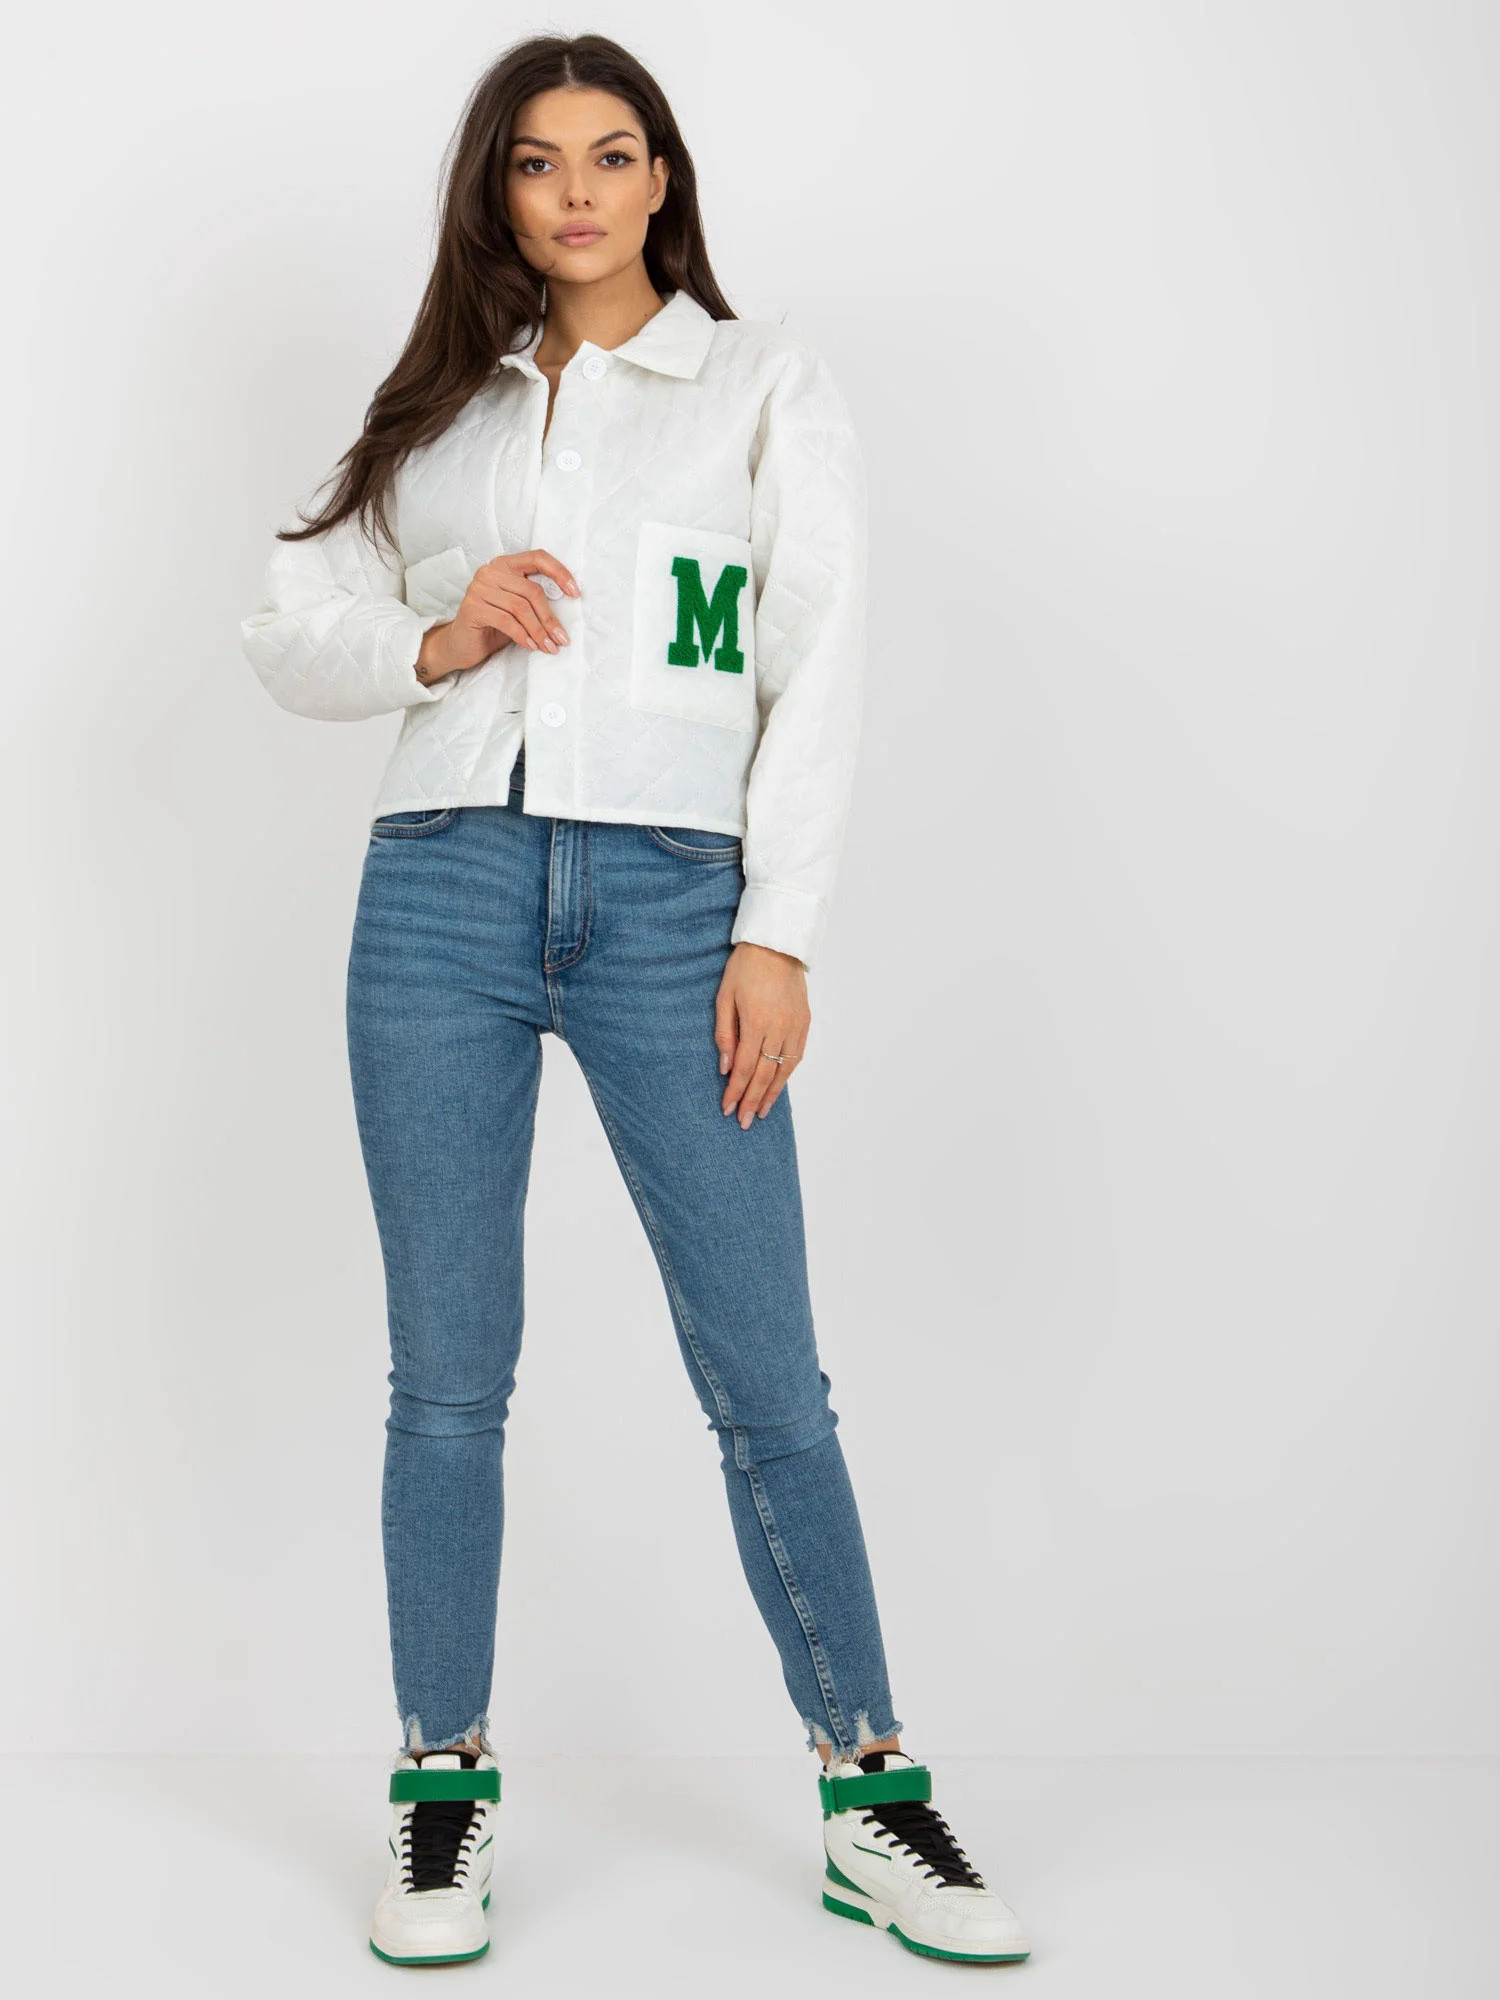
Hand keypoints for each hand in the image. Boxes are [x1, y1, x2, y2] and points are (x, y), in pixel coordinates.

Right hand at [416, 548, 579, 682]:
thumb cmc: (494, 626)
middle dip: (550, 618)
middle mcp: (490, 571)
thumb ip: (535, 600)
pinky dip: (523, 636)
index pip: (538, 558)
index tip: (576, 593)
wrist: (461, 645)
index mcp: (505, 565)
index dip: (560, 573)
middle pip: (531, 590)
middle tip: (562, 639)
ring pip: (520, 608)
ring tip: (549, 647)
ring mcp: (478, 588)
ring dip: (539, 631)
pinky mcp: (472, 607)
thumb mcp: (518, 609)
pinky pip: (506, 621)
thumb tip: (569, 606)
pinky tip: (531, 646)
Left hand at [715, 943, 808, 1127]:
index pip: (743, 1068)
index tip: (727, 1109)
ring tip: (762, 1112)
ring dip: (771, 1094)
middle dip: (752, 1101)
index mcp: (756, 1023)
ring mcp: (795, 1026)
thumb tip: (724, 1067)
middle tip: (744, 1122)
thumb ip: (724, 1034)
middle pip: (764, 1075)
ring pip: (784, 1070)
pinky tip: (778, 1086)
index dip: (735, 1091)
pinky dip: (787, 1074)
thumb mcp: (725, 997)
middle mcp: (779, 1029)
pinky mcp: (805, 1022)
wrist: (777, 945)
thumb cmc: (745, 968)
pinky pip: (797, 1056)